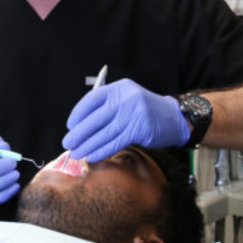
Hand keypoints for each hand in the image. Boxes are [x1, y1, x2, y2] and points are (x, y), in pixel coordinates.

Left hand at [62, 79, 189, 162]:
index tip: (70, 125)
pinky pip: (116, 142)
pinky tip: (92, 155)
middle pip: (96, 118)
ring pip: (104, 133)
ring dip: (88, 145)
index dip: (78, 113)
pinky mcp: (140, 129)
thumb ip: (107, 107)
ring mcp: (133, 113)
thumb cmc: (145, 110)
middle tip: (68, 143)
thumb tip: (80, 125)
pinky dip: (102, 150)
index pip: (92, 99)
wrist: (174, 117)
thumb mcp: (127, 99)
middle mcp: (126, 98)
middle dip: (79, 133)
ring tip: (76, 153)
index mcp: (119, 88)